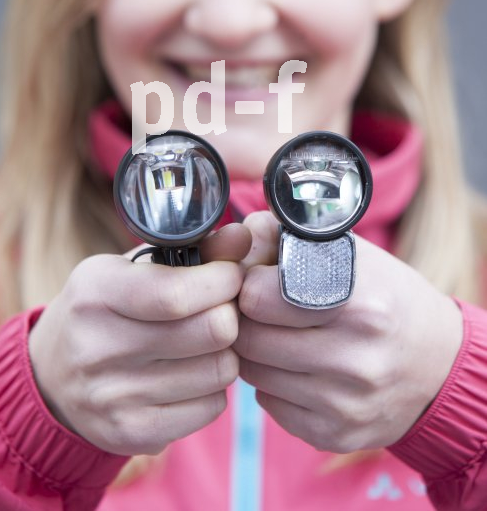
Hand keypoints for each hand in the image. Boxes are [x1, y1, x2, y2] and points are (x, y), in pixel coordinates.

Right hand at [28, 223, 250, 455]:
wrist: (52, 375)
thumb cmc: (106, 307)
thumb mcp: (133, 267)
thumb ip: (194, 250)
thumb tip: (244, 235)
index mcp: (95, 293)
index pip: (177, 294)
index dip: (222, 280)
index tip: (231, 274)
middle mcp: (97, 348)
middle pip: (212, 331)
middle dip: (230, 313)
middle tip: (221, 307)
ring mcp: (113, 398)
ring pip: (220, 370)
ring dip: (225, 351)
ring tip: (203, 340)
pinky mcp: (132, 434)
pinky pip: (212, 408)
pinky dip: (213, 388)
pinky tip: (190, 373)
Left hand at [235, 212, 462, 452]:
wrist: (437, 364)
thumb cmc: (384, 296)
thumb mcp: (349, 253)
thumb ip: (286, 238)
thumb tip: (235, 239)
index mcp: (358, 303)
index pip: (257, 296)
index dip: (249, 282)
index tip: (260, 278)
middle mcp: (354, 358)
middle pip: (249, 336)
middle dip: (246, 317)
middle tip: (261, 308)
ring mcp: (345, 403)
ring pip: (252, 372)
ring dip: (255, 350)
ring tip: (281, 334)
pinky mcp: (334, 434)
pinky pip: (267, 403)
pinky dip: (272, 383)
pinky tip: (297, 367)